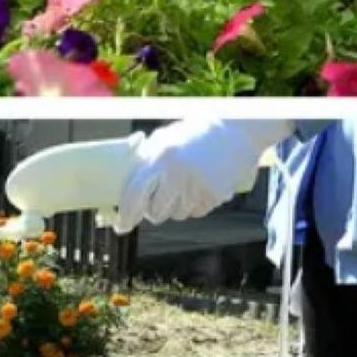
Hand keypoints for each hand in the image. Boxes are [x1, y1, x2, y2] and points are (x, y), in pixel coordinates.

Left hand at [111, 120, 291, 234]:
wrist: (236, 131)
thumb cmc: (192, 134)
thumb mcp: (163, 139)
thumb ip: (142, 160)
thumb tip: (123, 186)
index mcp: (161, 157)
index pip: (136, 194)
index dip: (126, 214)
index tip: (121, 226)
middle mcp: (179, 174)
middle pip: (155, 212)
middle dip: (152, 210)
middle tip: (156, 198)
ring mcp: (199, 187)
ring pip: (176, 215)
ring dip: (174, 207)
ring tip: (183, 183)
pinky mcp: (216, 196)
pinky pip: (196, 212)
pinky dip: (193, 205)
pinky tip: (199, 185)